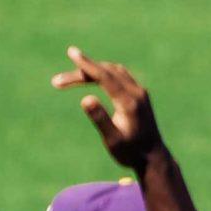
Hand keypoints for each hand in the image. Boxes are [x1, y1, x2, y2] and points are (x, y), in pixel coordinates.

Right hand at [51, 47, 163, 168]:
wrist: (153, 158)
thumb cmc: (129, 152)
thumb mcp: (112, 140)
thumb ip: (100, 119)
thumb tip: (85, 98)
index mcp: (129, 102)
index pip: (105, 76)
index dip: (87, 64)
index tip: (72, 52)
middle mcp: (137, 93)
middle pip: (107, 71)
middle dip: (82, 72)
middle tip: (57, 82)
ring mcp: (140, 92)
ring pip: (114, 71)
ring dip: (92, 71)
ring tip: (70, 80)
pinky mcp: (140, 95)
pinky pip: (119, 75)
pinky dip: (103, 73)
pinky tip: (93, 78)